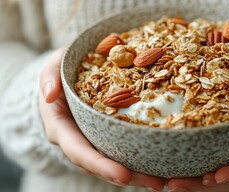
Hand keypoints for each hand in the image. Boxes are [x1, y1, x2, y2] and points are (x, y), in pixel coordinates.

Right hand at [39, 48, 165, 190]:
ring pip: (114, 162)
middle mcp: (78, 140)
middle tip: (155, 183)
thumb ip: (48, 76)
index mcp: (61, 127)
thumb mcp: (53, 66)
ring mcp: (93, 139)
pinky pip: (123, 149)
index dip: (99, 165)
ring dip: (138, 174)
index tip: (122, 175)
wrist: (71, 74)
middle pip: (101, 165)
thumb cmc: (62, 69)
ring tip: (163, 180)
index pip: (79, 151)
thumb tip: (49, 95)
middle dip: (127, 176)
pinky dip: (140, 158)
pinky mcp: (108, 135)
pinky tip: (161, 164)